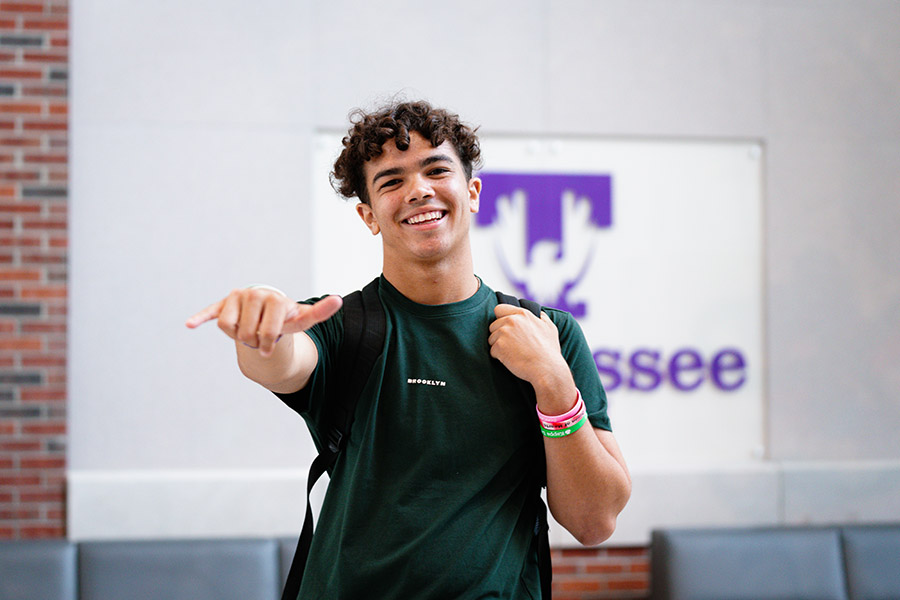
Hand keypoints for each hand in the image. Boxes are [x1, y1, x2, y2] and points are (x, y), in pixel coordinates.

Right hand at [186, 288, 342, 356]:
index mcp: (273, 298)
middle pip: (245, 331)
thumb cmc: (285, 318)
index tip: (272, 340)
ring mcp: (236, 298)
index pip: (267, 329)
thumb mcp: (301, 319)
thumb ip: (319, 312)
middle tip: (260, 336)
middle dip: (253, 340)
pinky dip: (200, 317)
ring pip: (227, 326)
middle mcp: (253, 293)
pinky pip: (211, 312)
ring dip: (237, 334)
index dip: (269, 340)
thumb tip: (338, 300)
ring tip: (249, 329)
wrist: (267, 312)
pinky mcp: (222, 304)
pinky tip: (190, 325)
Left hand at [488, 304, 568, 387]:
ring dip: (498, 346)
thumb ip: (541, 318)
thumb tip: (538, 313)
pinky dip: (498, 357)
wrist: (547, 368)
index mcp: (523, 314)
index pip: (499, 309)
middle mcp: (511, 321)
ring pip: (491, 338)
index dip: (500, 319)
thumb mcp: (550, 328)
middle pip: (493, 325)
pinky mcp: (499, 346)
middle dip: (499, 335)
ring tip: (513, 353)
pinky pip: (492, 351)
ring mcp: (504, 333)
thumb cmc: (549, 351)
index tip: (505, 328)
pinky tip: (511, 359)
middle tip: (512, 345)